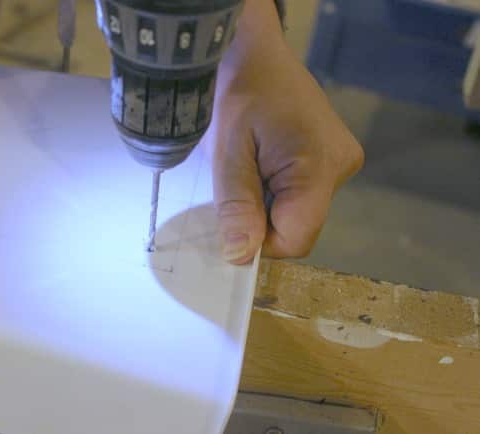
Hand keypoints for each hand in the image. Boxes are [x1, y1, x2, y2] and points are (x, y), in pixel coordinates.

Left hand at [207, 0, 363, 263]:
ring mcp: (344, 162)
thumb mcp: (228, 151)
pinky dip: (280, 191)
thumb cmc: (239, 94)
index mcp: (318, 168)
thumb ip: (236, 205)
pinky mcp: (337, 157)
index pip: (296, 239)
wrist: (259, 52)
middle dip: (262, 220)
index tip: (232, 221)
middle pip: (300, 226)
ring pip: (302, 211)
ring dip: (270, 204)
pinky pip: (306, 194)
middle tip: (238, 184)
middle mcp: (342, 169)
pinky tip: (265, 163)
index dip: (260, 244)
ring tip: (251, 168)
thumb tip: (240, 257)